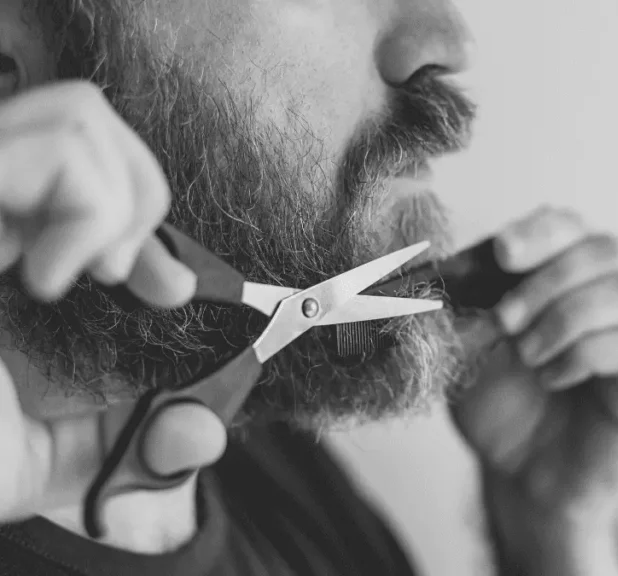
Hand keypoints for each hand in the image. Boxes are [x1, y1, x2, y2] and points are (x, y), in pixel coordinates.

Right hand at [0, 81, 223, 524]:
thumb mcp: (33, 460)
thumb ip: (121, 444)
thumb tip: (203, 430)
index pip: (76, 160)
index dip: (141, 201)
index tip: (166, 286)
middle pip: (83, 113)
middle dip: (140, 196)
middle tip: (113, 277)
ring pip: (77, 113)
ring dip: (111, 202)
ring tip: (66, 277)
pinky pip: (59, 150)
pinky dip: (88, 215)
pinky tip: (42, 279)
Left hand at [451, 206, 617, 571]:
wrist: (520, 475)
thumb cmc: (500, 403)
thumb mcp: (464, 342)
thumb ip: (461, 298)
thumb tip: (449, 260)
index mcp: (574, 275)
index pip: (571, 225)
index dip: (539, 232)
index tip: (502, 253)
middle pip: (608, 248)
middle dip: (548, 279)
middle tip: (504, 321)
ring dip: (567, 316)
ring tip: (528, 354)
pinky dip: (585, 353)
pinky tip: (554, 376)